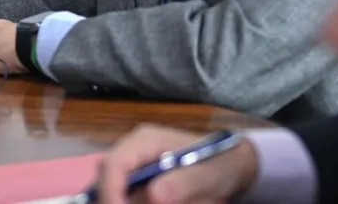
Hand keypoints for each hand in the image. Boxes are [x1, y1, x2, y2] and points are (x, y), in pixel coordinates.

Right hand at [97, 124, 258, 203]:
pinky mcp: (140, 179)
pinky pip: (127, 193)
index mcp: (145, 140)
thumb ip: (183, 182)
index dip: (111, 190)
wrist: (230, 164)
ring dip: (125, 199)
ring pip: (115, 187)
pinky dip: (132, 200)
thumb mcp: (207, 175)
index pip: (115, 163)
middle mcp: (133, 149)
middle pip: (107, 176)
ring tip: (164, 202)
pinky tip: (155, 202)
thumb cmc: (219, 164)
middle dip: (115, 199)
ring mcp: (134, 164)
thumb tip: (154, 195)